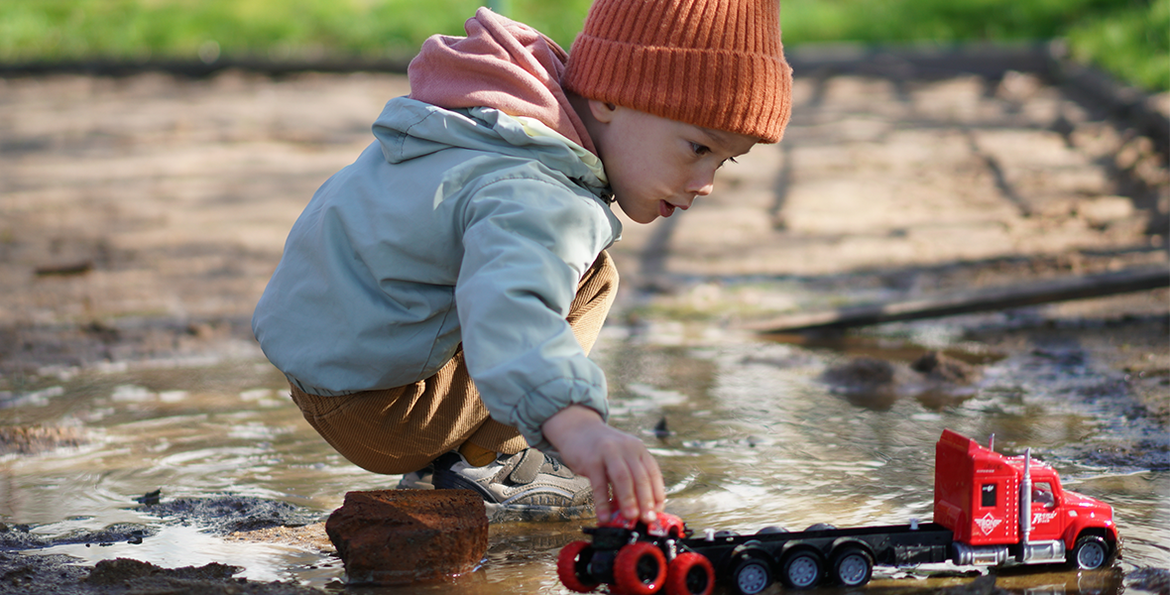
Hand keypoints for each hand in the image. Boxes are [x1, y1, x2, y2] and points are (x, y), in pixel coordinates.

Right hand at [542, 405, 665, 523]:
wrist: (578, 429)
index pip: (653, 473)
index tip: (657, 511)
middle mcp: (627, 449)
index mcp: (638, 450)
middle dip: (646, 501)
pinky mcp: (591, 459)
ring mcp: (609, 452)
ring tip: (630, 518)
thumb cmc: (602, 449)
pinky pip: (599, 484)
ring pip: (623, 479)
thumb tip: (638, 508)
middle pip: (640, 477)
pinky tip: (604, 515)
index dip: (657, 494)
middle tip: (647, 519)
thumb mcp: (622, 457)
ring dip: (628, 501)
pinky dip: (603, 502)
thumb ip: (631, 477)